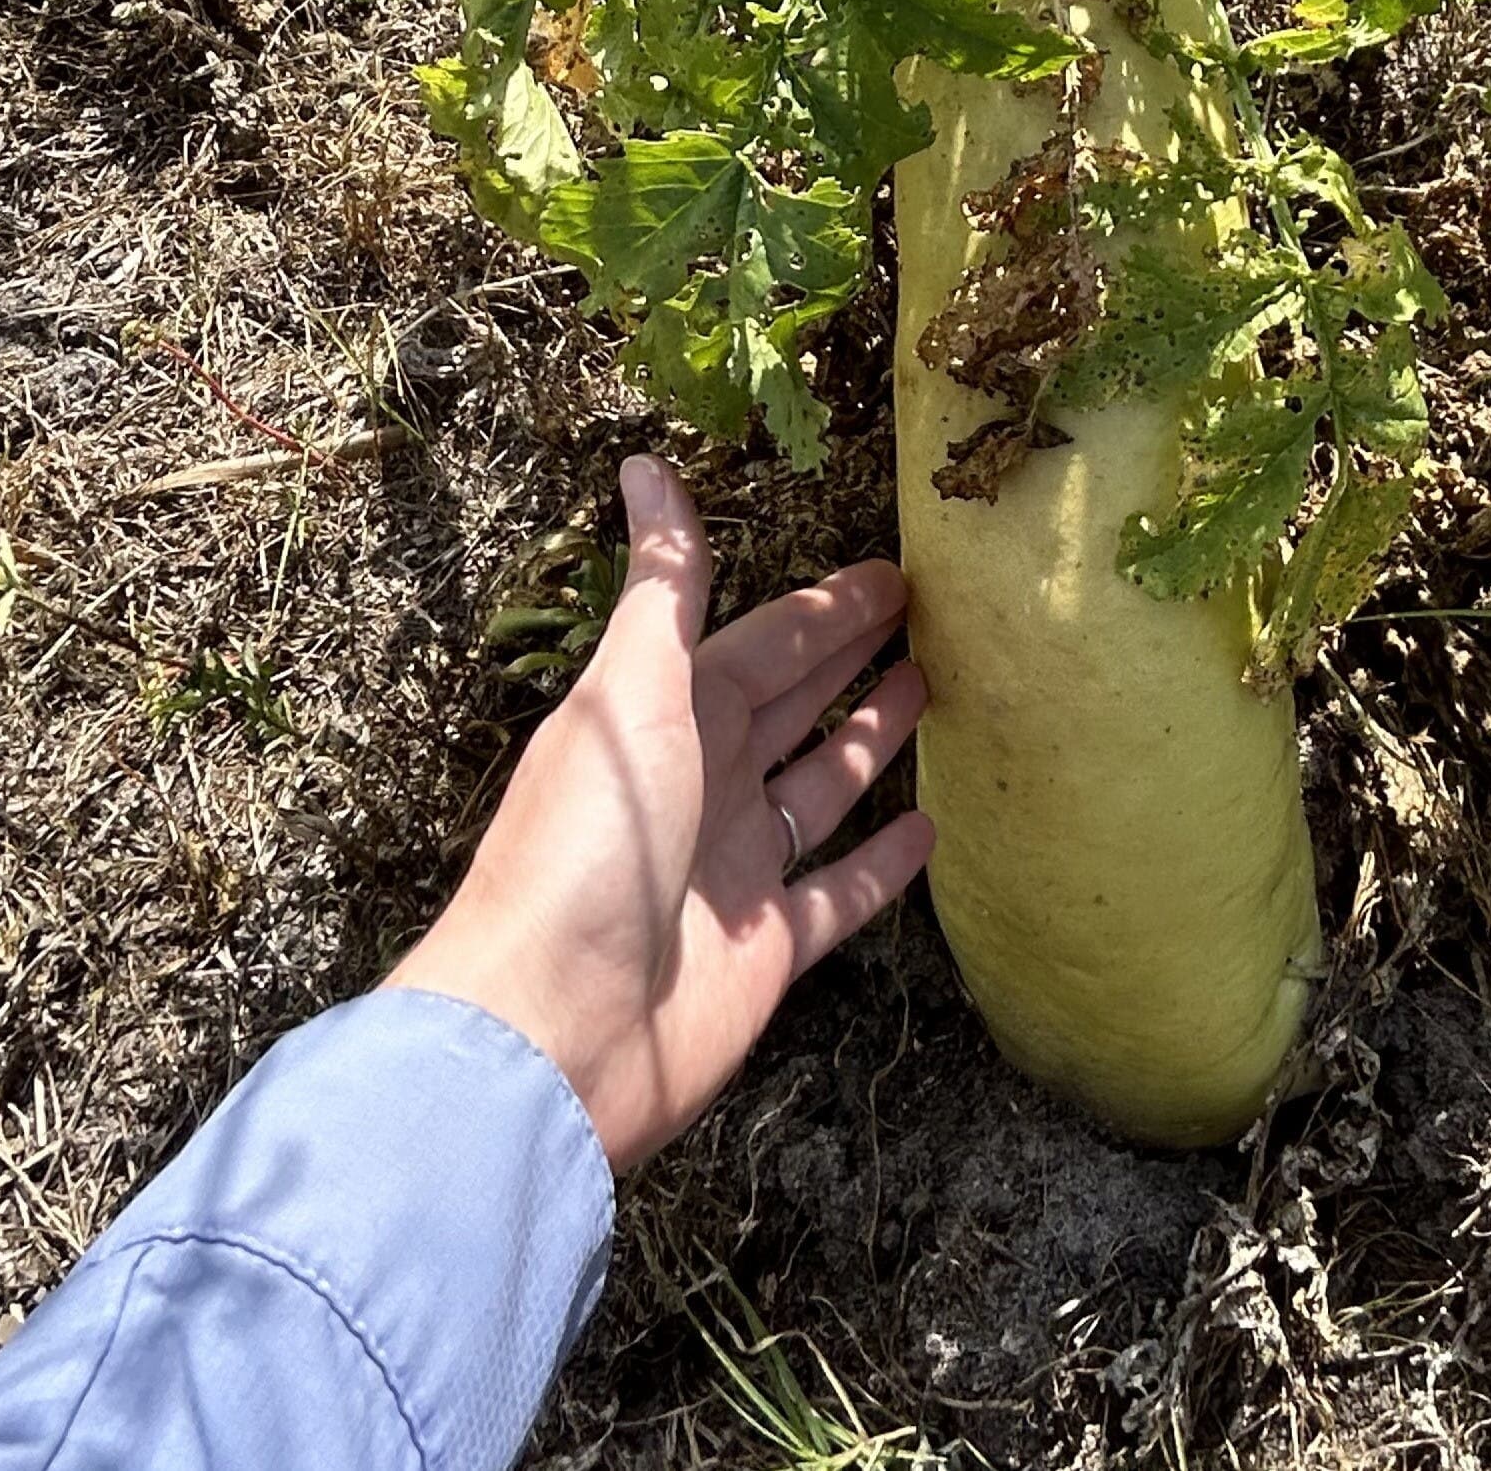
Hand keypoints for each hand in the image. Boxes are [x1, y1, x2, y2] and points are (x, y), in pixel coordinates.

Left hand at [388, 455, 932, 1170]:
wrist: (556, 1027)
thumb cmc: (584, 849)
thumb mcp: (626, 696)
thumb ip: (660, 588)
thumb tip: (643, 464)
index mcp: (664, 721)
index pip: (758, 645)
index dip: (822, 609)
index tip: (892, 571)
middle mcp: (700, 787)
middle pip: (789, 705)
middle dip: (846, 657)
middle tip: (924, 612)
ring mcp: (734, 871)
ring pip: (818, 789)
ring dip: (869, 742)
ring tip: (929, 691)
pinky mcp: (765, 952)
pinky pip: (838, 894)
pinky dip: (883, 865)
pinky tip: (934, 829)